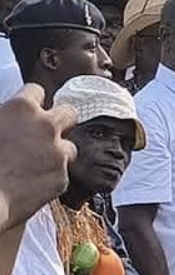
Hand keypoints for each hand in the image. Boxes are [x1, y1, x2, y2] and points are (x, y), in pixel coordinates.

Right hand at [0, 84, 77, 230]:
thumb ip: (6, 118)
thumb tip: (8, 119)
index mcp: (20, 108)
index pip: (36, 91)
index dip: (31, 100)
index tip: (30, 109)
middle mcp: (46, 126)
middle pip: (69, 113)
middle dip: (60, 121)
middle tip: (49, 131)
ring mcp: (58, 152)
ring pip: (69, 147)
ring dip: (58, 153)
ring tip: (36, 164)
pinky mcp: (62, 177)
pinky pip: (62, 173)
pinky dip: (51, 177)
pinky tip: (32, 184)